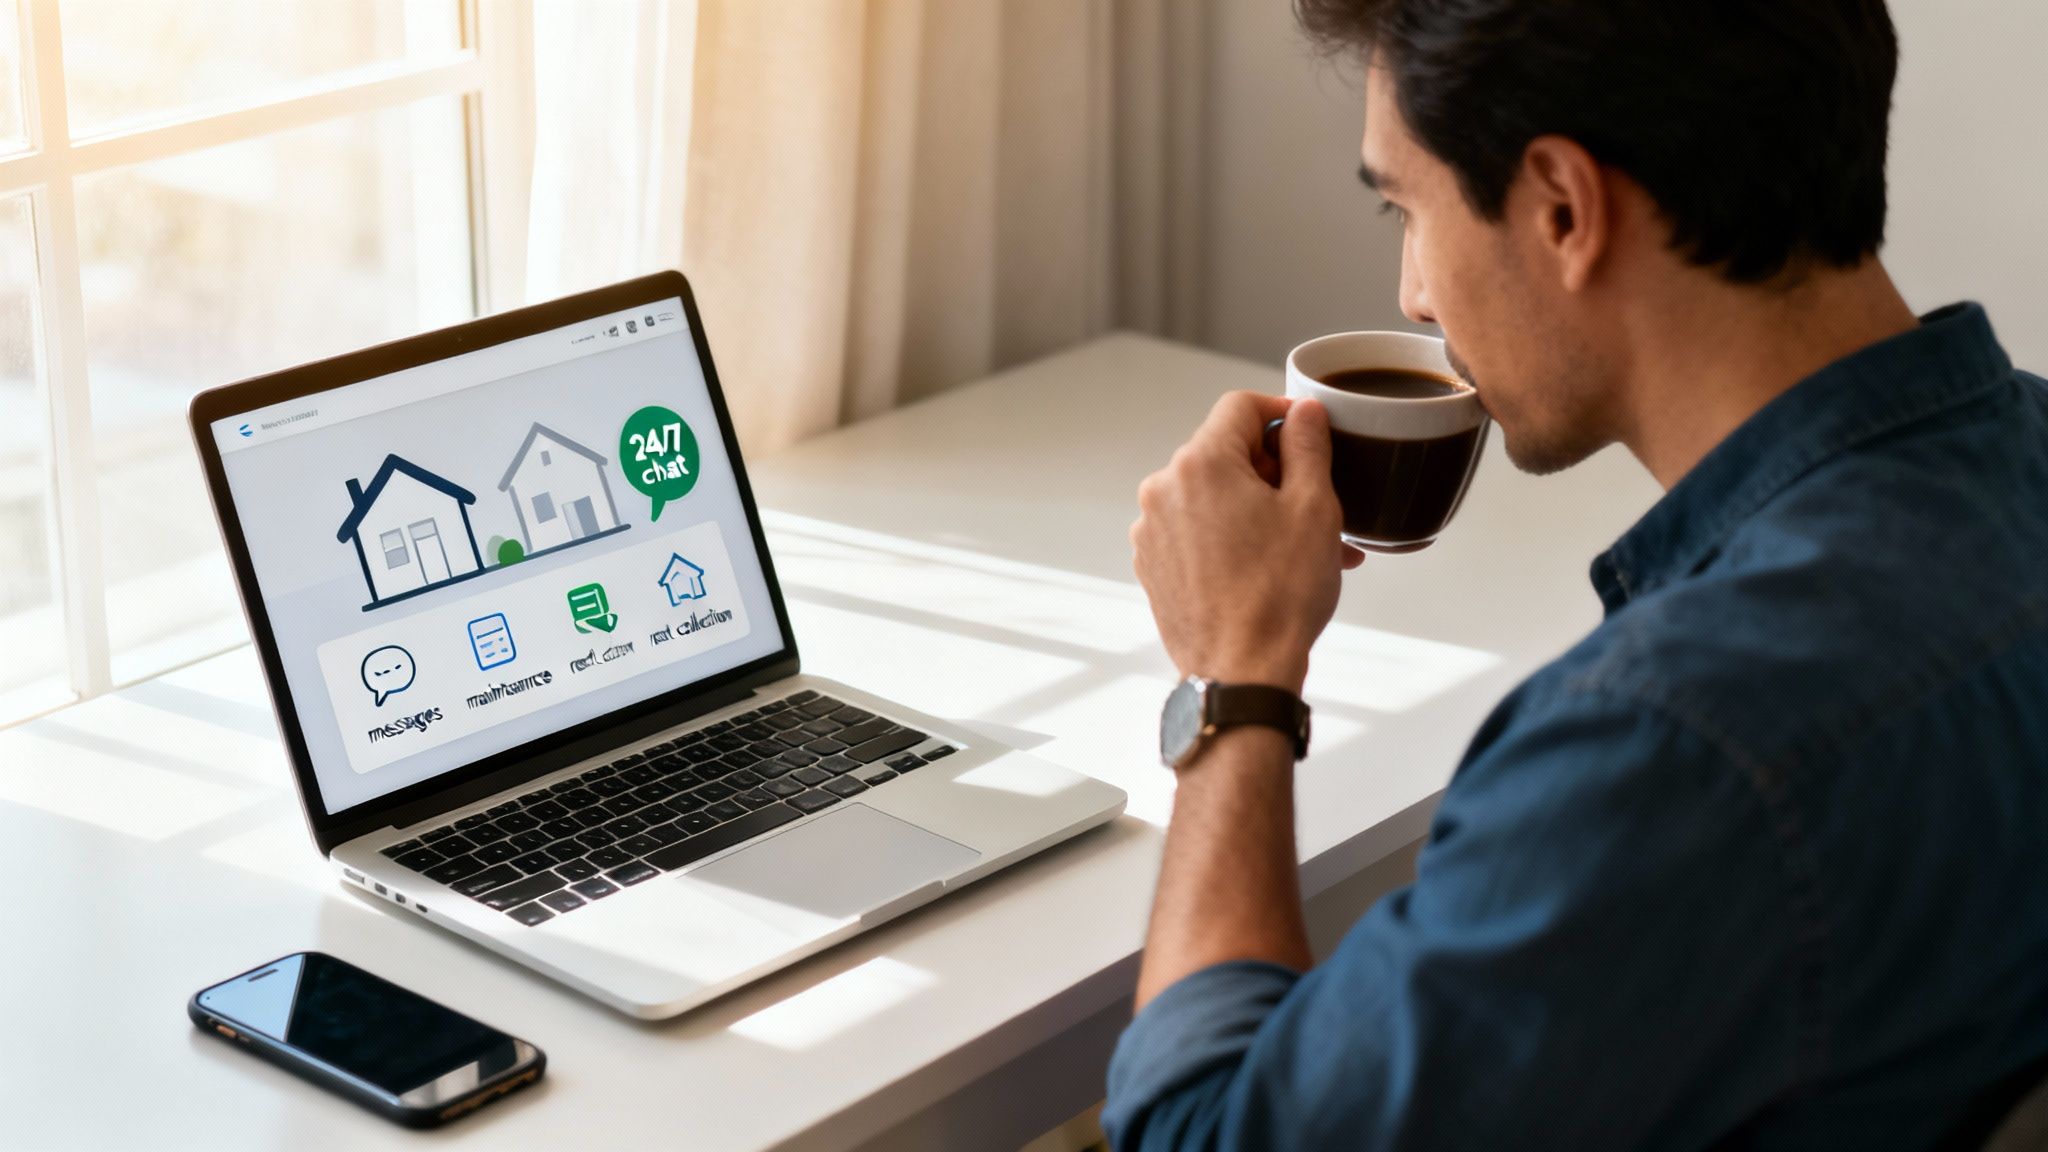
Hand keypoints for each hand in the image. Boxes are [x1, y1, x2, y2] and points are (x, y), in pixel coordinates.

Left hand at [1130, 392, 1355, 693]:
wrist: (1241, 672)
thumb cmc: (1280, 595)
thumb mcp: (1314, 508)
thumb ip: (1307, 446)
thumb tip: (1302, 413)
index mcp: (1200, 464)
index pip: (1240, 408)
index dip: (1280, 415)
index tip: (1309, 435)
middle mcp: (1163, 490)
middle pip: (1224, 453)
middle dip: (1275, 472)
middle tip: (1320, 504)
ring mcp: (1151, 530)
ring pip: (1214, 497)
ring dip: (1258, 509)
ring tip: (1305, 546)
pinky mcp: (1153, 564)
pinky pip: (1197, 531)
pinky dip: (1232, 537)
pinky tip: (1270, 567)